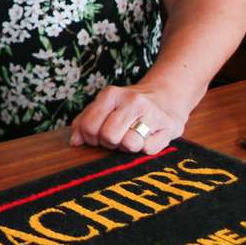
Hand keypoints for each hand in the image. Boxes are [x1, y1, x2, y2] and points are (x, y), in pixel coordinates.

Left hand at [68, 82, 194, 154]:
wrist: (168, 94)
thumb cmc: (129, 105)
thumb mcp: (105, 105)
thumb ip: (85, 120)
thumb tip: (75, 142)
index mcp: (111, 94)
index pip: (89, 126)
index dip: (90, 138)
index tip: (98, 137)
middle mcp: (132, 101)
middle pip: (109, 136)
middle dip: (110, 143)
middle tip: (117, 138)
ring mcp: (153, 113)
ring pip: (129, 144)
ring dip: (128, 147)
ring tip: (132, 137)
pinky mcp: (170, 127)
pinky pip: (149, 150)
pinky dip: (146, 149)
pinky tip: (148, 137)